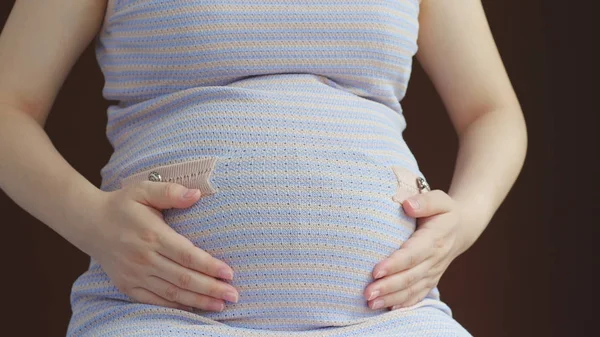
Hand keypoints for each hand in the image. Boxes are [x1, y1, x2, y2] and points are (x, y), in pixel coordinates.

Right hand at [83, 181, 238, 311]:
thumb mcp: (144, 189)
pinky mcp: (127, 286)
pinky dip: (176, 307)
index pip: (187, 255)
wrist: (89, 223)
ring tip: (221, 305)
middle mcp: (144, 258)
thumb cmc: (122, 205)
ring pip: (172, 293)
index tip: (229, 273)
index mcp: (152, 235)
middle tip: (233, 295)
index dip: (210, 266)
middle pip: (184, 278)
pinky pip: (155, 301)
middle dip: (211, 288)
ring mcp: (134, 275)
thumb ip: (170, 192)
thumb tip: (196, 194)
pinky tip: (194, 307)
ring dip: (198, 301)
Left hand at [364, 189, 466, 309]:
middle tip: (367, 293)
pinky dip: (404, 304)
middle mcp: (435, 259)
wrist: (462, 228)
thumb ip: (424, 201)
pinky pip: (418, 295)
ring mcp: (433, 272)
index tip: (376, 270)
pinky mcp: (430, 279)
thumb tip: (407, 205)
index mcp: (434, 238)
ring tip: (371, 303)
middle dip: (388, 286)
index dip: (395, 264)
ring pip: (412, 289)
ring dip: (391, 298)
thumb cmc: (444, 211)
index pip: (413, 254)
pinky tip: (387, 309)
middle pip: (410, 276)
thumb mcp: (440, 199)